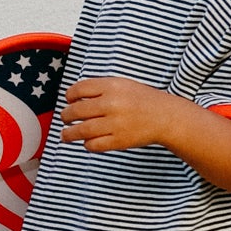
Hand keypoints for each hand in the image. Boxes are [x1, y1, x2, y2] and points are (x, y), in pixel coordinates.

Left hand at [59, 76, 182, 152]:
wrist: (166, 117)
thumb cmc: (142, 100)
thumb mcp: (122, 85)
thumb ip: (99, 89)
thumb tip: (73, 98)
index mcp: (112, 86)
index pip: (79, 89)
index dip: (69, 96)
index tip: (69, 100)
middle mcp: (112, 104)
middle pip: (76, 111)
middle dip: (66, 116)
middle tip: (65, 118)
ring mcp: (115, 123)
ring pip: (81, 130)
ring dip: (69, 133)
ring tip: (66, 134)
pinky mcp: (119, 141)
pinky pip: (93, 145)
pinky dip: (86, 144)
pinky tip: (87, 142)